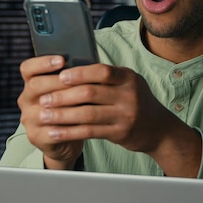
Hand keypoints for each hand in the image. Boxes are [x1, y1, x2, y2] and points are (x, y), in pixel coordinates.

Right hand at [17, 55, 82, 169]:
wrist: (68, 137)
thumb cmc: (72, 106)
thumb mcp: (70, 89)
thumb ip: (73, 77)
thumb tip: (88, 64)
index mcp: (32, 83)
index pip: (28, 68)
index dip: (43, 62)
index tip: (62, 59)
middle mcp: (26, 99)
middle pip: (35, 86)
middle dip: (58, 82)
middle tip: (76, 80)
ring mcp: (29, 119)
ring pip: (43, 110)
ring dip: (65, 105)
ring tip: (84, 101)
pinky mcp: (36, 136)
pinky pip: (51, 131)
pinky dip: (68, 127)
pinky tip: (82, 122)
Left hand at [39, 62, 201, 176]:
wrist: (159, 128)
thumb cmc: (135, 101)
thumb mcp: (128, 84)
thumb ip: (106, 78)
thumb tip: (71, 69)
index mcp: (128, 77)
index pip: (102, 71)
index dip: (79, 73)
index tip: (60, 76)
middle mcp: (129, 95)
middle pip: (90, 93)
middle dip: (63, 96)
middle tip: (44, 99)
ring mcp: (126, 115)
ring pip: (87, 114)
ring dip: (62, 116)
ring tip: (44, 116)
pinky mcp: (120, 132)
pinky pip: (90, 132)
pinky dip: (70, 132)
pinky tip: (56, 132)